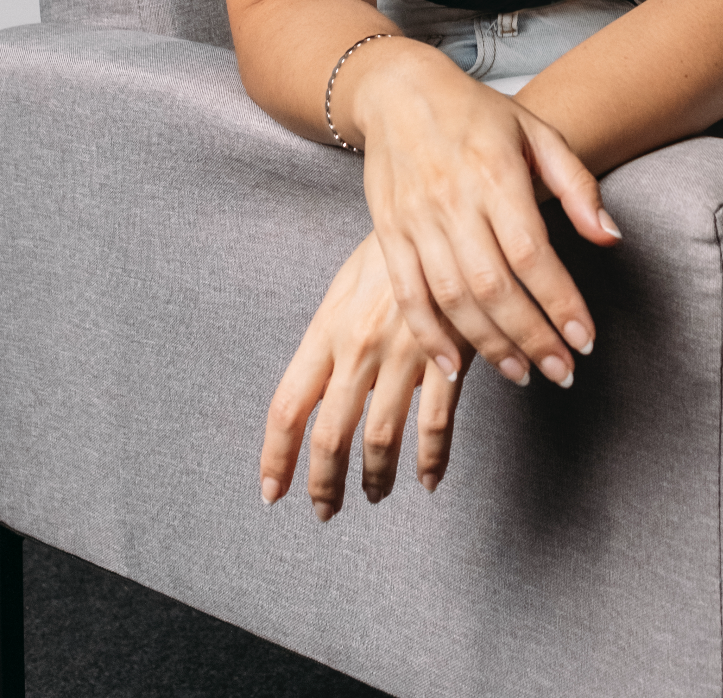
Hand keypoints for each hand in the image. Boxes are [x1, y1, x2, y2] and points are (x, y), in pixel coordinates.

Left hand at [260, 229, 469, 519]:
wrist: (443, 213)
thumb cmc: (390, 252)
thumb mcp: (345, 288)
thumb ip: (328, 341)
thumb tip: (315, 393)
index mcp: (327, 329)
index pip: (288, 405)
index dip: (277, 455)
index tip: (273, 489)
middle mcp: (358, 346)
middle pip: (330, 433)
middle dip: (324, 482)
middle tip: (326, 509)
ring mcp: (404, 353)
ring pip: (381, 437)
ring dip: (375, 476)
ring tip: (374, 493)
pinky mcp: (448, 356)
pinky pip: (437, 423)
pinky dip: (432, 459)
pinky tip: (429, 478)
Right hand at [351, 40, 621, 391]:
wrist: (399, 91)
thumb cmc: (478, 112)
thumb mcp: (538, 133)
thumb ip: (577, 187)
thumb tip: (611, 238)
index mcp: (497, 175)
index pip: (533, 254)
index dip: (561, 303)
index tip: (585, 339)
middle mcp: (454, 201)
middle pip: (494, 287)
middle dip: (532, 338)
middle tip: (562, 372)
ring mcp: (416, 220)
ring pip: (452, 299)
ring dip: (488, 346)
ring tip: (521, 373)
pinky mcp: (388, 233)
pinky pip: (407, 294)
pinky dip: (428, 336)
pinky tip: (454, 367)